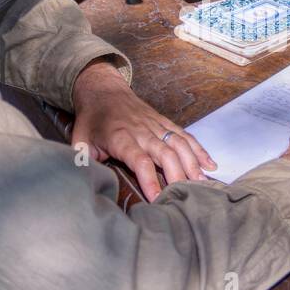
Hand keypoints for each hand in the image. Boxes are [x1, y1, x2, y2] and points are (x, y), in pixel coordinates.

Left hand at [70, 59, 216, 201]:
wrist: (103, 90)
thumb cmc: (92, 120)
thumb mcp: (80, 141)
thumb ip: (83, 162)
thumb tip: (86, 184)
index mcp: (121, 137)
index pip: (140, 160)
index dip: (150, 180)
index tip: (157, 199)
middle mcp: (142, 130)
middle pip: (166, 153)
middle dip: (178, 175)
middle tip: (186, 196)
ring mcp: (156, 125)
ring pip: (179, 143)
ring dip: (193, 163)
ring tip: (202, 183)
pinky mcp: (164, 122)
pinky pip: (184, 135)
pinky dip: (199, 149)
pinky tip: (210, 164)